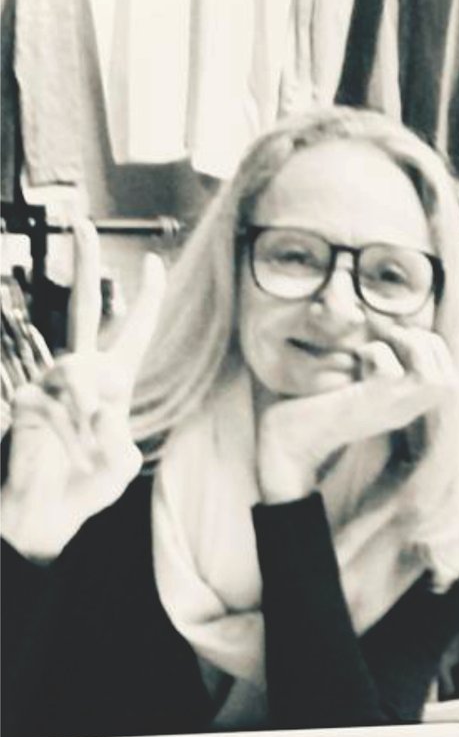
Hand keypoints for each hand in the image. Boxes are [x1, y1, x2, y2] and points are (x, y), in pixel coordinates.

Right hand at [1, 227, 165, 559]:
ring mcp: (49, 382)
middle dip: (82, 265)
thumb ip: (116, 430)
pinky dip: (71, 429)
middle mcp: (81, 376)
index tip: (154, 265)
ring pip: (78, 370)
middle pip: (81, 309)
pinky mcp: (25, 397)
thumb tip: (96, 393)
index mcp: (113, 386)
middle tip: (83, 222)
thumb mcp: (120, 463)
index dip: (143, 302)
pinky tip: (68, 451)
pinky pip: (58, 401)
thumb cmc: (84, 488)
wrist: (44, 514)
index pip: (130, 334)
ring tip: (84, 451)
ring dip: (89, 416)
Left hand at [255, 319, 455, 504]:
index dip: (431, 349)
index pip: (450, 380)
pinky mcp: (370, 403)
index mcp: (406, 407)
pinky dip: (374, 352)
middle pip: (449, 379)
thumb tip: (391, 329)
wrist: (288, 445)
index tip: (397, 340)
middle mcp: (405, 412)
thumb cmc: (314, 410)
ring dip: (407, 346)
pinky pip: (390, 370)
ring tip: (377, 347)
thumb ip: (378, 369)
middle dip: (425, 344)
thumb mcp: (357, 387)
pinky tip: (354, 359)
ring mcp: (391, 410)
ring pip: (432, 375)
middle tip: (389, 339)